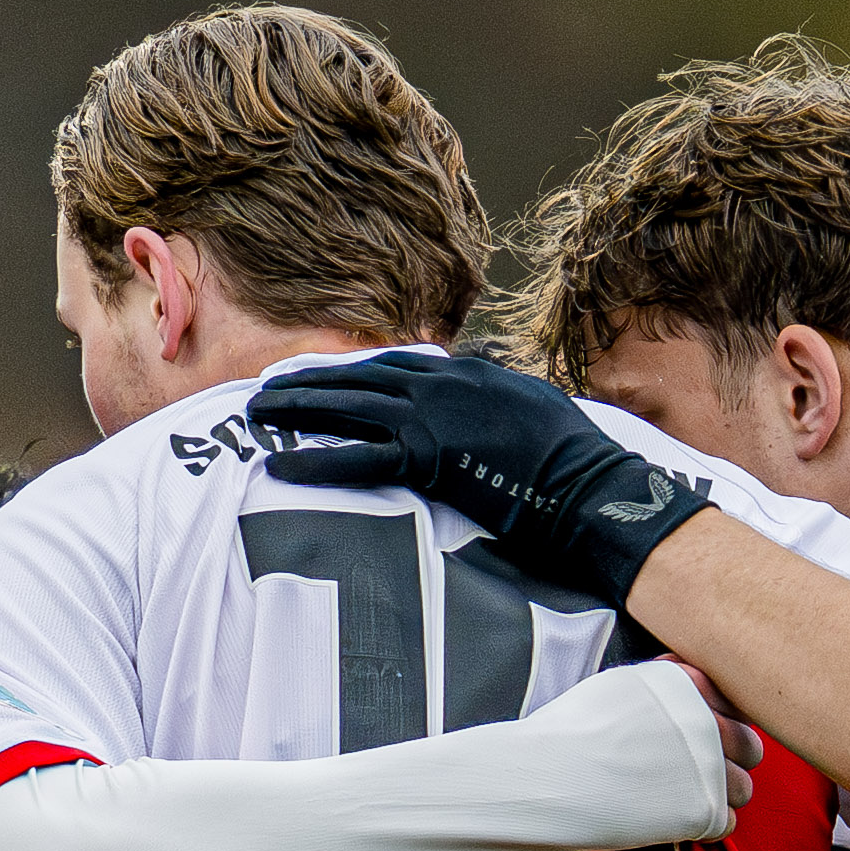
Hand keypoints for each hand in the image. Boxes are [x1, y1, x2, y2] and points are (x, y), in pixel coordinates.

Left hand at [238, 344, 707, 603]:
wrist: (592, 486)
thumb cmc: (575, 462)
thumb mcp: (535, 413)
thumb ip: (499, 401)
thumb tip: (487, 395)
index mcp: (472, 372)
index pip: (400, 364)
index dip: (355, 371)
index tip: (322, 375)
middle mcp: (447, 382)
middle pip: (362, 376)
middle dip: (311, 382)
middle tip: (267, 389)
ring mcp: (435, 416)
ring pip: (350, 406)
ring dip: (299, 410)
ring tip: (257, 416)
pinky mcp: (430, 456)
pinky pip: (359, 457)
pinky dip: (317, 460)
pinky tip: (281, 466)